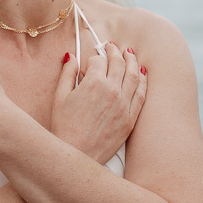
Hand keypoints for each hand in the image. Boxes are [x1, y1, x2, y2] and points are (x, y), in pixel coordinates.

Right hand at [50, 42, 147, 163]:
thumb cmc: (64, 127)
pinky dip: (143, 81)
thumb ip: (67, 73)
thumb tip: (72, 57)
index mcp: (94, 83)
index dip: (93, 59)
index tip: (91, 62)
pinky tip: (142, 73)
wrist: (76, 155)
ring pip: (134, 75)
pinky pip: (141, 94)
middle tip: (112, 47)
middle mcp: (112, 91)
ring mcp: (124, 105)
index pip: (99, 60)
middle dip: (115, 52)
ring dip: (132, 61)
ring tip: (130, 53)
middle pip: (119, 63)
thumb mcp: (59, 96)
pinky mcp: (130, 119)